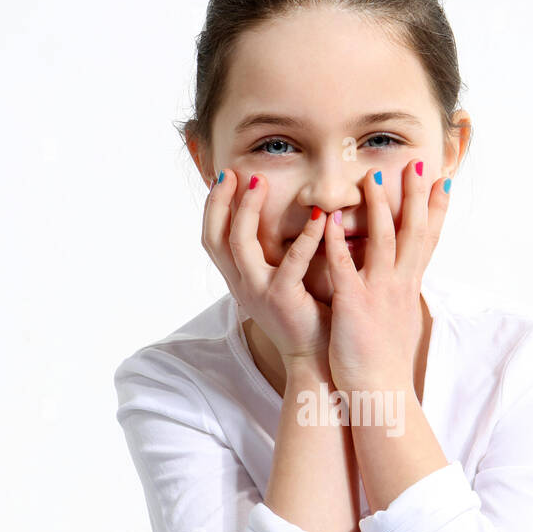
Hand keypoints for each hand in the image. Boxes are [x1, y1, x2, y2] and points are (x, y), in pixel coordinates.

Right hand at [201, 170, 331, 364]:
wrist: (314, 358)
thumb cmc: (305, 317)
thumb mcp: (280, 282)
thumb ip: (274, 255)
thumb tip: (281, 220)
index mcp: (239, 280)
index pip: (213, 238)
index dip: (214, 207)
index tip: (224, 178)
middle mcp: (241, 285)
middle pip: (215, 237)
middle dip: (221, 201)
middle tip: (235, 173)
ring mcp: (258, 293)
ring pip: (240, 243)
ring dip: (249, 210)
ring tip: (261, 183)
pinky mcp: (282, 299)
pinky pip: (291, 261)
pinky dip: (306, 236)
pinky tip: (320, 217)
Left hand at [323, 158, 450, 392]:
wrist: (381, 392)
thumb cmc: (386, 362)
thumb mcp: (400, 322)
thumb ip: (399, 296)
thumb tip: (405, 283)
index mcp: (409, 287)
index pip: (428, 240)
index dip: (436, 210)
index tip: (442, 182)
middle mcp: (399, 284)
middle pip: (413, 231)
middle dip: (415, 196)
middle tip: (417, 163)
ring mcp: (379, 292)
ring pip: (382, 241)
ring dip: (379, 208)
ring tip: (374, 177)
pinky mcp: (355, 304)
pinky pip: (344, 267)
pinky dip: (336, 242)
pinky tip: (328, 220)